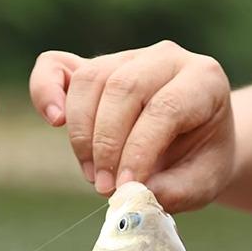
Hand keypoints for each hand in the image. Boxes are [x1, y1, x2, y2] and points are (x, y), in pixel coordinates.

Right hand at [29, 41, 234, 212]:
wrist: (202, 141)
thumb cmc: (204, 159)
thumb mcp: (205, 181)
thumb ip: (176, 190)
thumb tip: (133, 194)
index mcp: (205, 79)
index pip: (165, 108)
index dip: (138, 150)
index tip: (124, 187)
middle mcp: (168, 57)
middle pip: (124, 89)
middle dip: (107, 144)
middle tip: (104, 186)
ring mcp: (131, 56)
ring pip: (92, 82)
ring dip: (83, 133)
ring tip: (94, 174)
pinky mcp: (98, 64)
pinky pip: (58, 66)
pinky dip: (46, 91)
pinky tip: (55, 120)